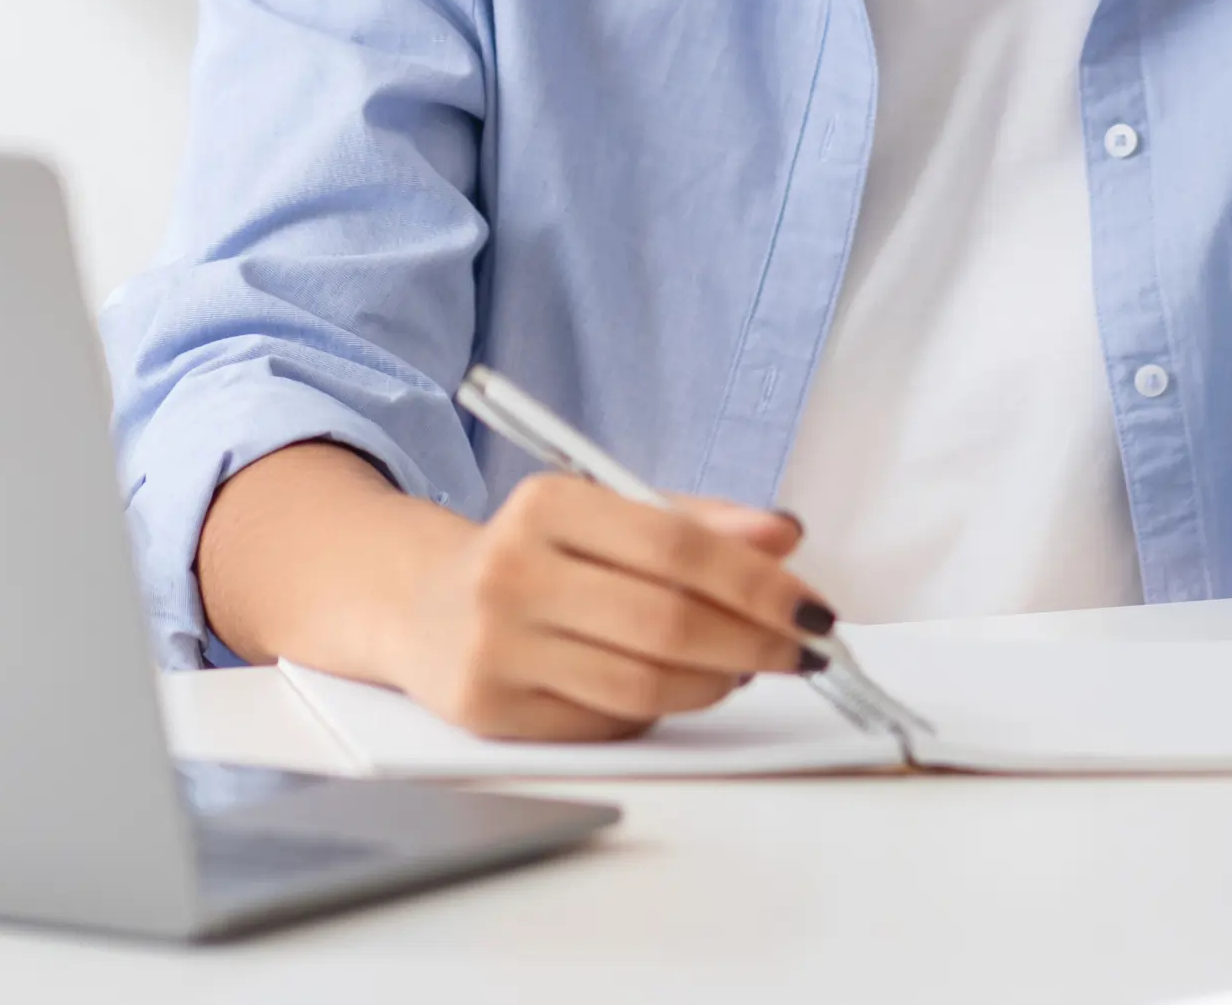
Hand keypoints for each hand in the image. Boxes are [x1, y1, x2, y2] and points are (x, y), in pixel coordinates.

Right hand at [388, 473, 823, 739]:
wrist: (418, 604)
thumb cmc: (534, 557)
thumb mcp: (605, 515)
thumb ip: (696, 524)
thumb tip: (784, 535)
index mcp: (545, 506)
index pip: (676, 548)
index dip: (758, 583)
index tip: (813, 608)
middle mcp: (511, 574)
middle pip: (667, 624)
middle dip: (754, 642)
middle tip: (802, 651)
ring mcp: (496, 649)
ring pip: (645, 686)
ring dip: (717, 683)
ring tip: (742, 667)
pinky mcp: (492, 712)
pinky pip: (609, 724)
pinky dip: (660, 710)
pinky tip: (673, 688)